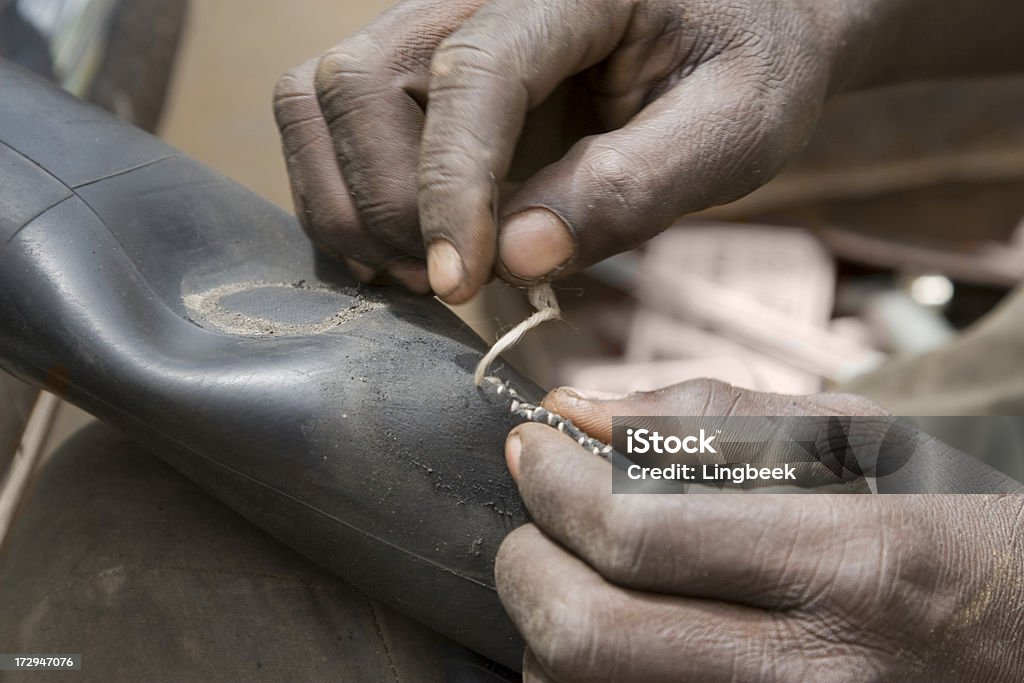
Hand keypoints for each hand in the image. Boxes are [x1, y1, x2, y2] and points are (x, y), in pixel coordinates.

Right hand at [274, 0, 851, 301]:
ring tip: (429, 271)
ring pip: (319, 99)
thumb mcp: (735, 129)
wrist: (735, 28)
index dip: (450, 186)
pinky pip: (327, 123)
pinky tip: (409, 248)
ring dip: (352, 204)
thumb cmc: (746, 68)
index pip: (474, 73)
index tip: (459, 284)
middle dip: (390, 202)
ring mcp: (434, 27)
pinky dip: (344, 196)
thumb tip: (517, 257)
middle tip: (455, 282)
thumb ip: (633, 187)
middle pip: (358, 81)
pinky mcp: (416, 72)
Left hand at [495, 380, 1023, 680]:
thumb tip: (580, 410)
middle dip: (528, 564)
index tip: (532, 447)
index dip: (555, 483)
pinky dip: (587, 677)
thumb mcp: (864, 444)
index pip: (637, 532)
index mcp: (849, 564)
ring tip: (578, 577)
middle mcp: (814, 673)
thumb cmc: (950, 527)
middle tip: (535, 520)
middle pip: (588, 636)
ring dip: (549, 630)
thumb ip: (715, 420)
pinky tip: (618, 630)